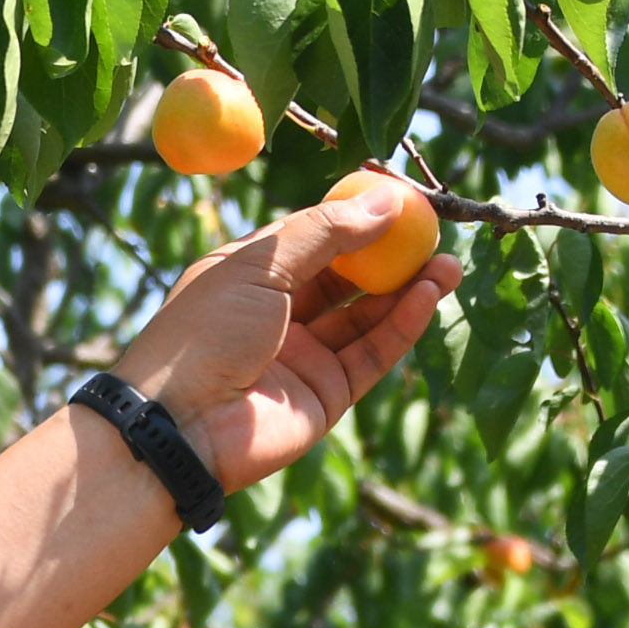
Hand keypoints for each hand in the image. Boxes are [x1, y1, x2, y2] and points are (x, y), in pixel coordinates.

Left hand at [109, 177, 464, 491]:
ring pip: (366, 315)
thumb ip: (324, 233)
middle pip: (347, 276)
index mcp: (249, 274)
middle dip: (392, 254)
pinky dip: (402, 325)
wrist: (180, 427)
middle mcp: (277, 313)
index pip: (313, 236)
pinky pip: (372, 353)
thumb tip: (386, 200)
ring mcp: (303, 355)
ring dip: (408, 289)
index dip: (356, 218)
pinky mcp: (326, 395)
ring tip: (448, 265)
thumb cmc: (203, 334)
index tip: (401, 200)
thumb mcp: (259, 267)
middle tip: (435, 232)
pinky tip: (428, 296)